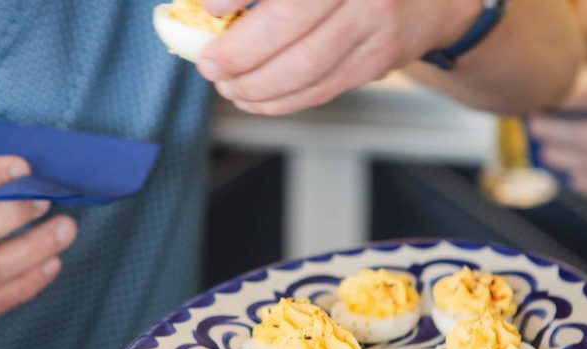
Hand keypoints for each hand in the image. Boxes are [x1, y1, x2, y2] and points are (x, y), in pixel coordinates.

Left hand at [198, 0, 480, 115]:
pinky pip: (320, 89)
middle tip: (210, 64)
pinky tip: (254, 99)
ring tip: (228, 86)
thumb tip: (210, 9)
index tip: (210, 7)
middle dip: (240, 52)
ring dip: (256, 85)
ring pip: (304, 67)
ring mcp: (374, 23)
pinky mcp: (376, 61)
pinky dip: (280, 100)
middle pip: (289, 21)